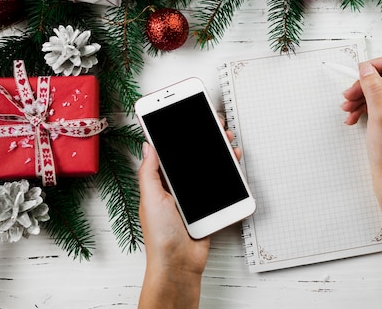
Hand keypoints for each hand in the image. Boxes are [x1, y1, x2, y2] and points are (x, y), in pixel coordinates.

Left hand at [138, 121, 241, 308]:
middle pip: (193, 156)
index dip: (178, 134)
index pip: (170, 151)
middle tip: (216, 124)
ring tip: (228, 141)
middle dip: (205, 139)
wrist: (179, 264)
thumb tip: (147, 145)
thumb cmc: (160, 236)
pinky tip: (233, 163)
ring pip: (209, 167)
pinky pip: (220, 185)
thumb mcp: (150, 198)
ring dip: (220, 153)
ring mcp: (194, 196)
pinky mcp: (209, 206)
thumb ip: (150, 171)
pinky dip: (228, 172)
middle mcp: (177, 187)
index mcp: (160, 182)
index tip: (186, 117)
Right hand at [341, 52, 381, 186]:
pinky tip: (352, 117)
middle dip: (365, 83)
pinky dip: (363, 106)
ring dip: (361, 95)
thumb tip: (366, 68)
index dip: (379, 64)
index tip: (361, 72)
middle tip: (349, 93)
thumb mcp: (379, 116)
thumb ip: (373, 88)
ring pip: (380, 88)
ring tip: (347, 108)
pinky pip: (378, 101)